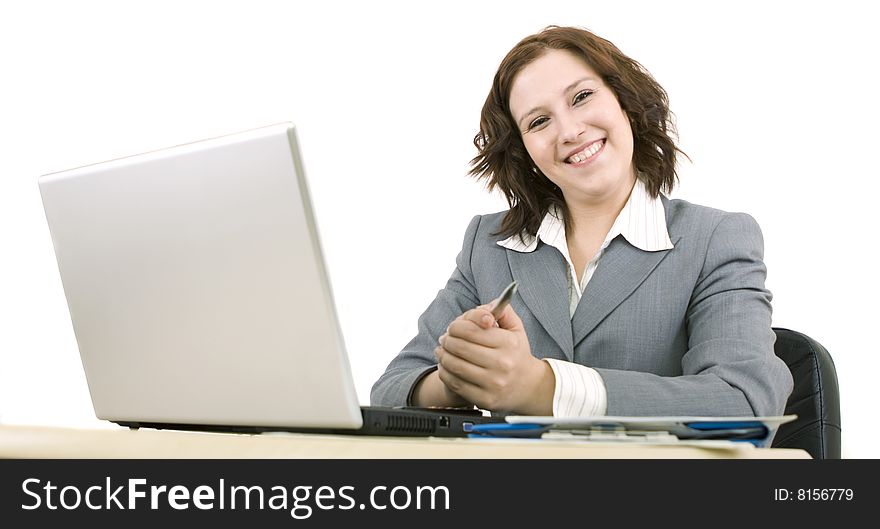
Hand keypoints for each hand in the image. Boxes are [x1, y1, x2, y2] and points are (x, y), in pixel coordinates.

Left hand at [435, 303, 553, 414]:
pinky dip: (445, 373)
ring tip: (442, 351)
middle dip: (447, 339)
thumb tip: (485, 307)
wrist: (528, 387)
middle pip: (460, 346)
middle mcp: (502, 364)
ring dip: (443, 355)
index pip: (471, 329)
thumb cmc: (516, 354)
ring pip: (455, 365)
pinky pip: (455, 383)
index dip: (456, 326)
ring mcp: (493, 383)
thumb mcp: (515, 329)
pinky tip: (445, 366)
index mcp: (509, 343)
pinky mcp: (484, 399)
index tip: (453, 327)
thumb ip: (502, 311)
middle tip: (444, 338)